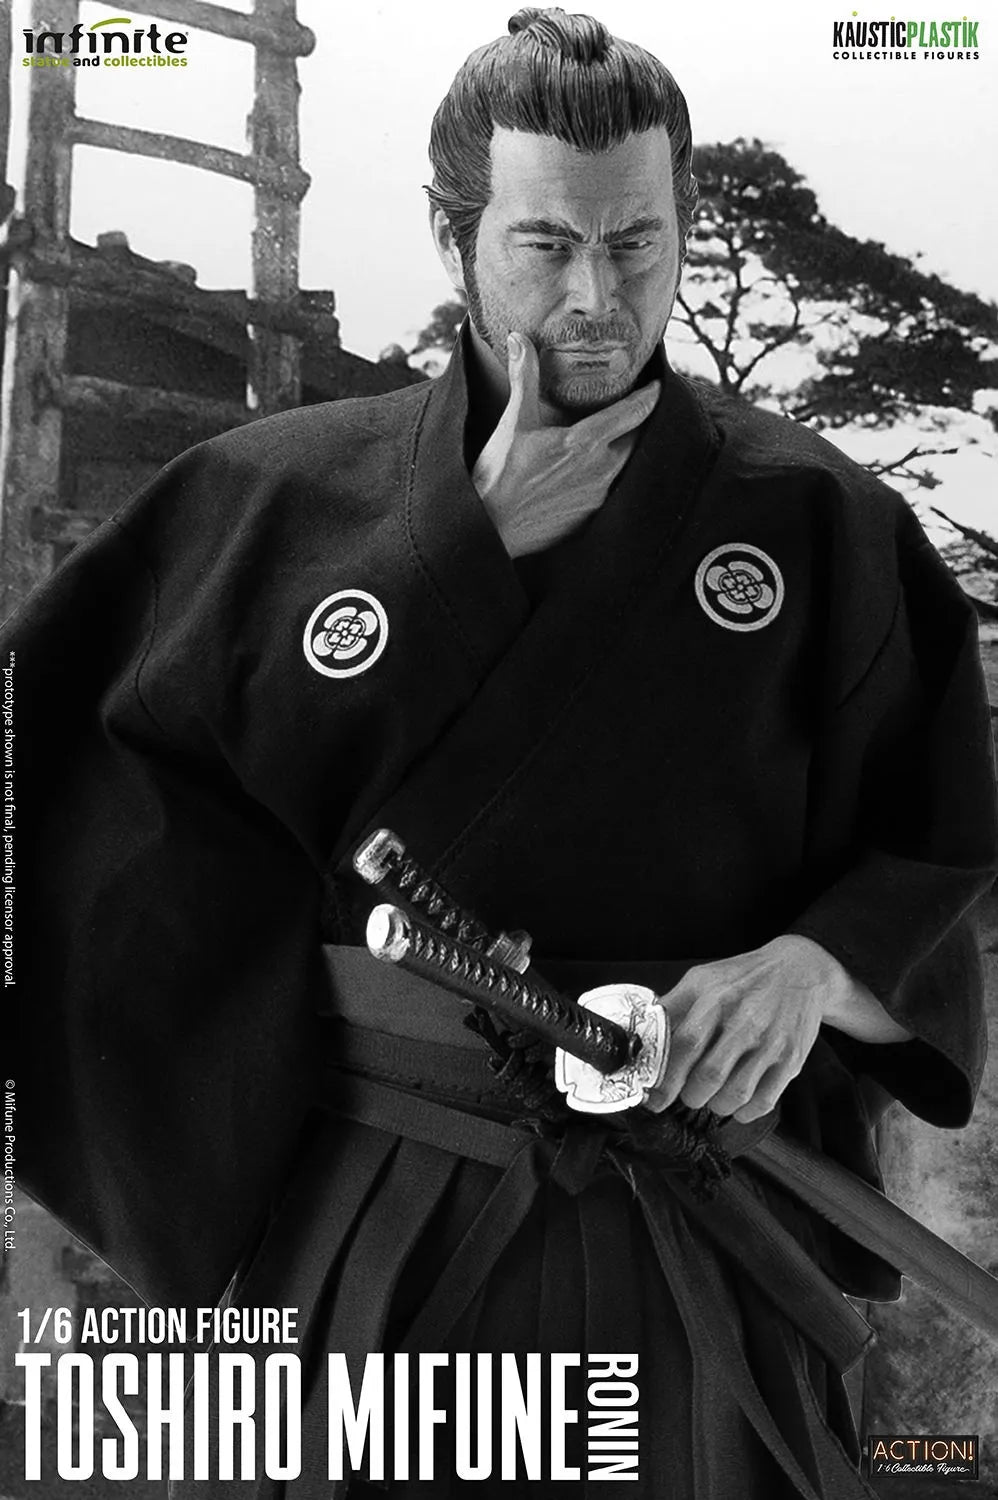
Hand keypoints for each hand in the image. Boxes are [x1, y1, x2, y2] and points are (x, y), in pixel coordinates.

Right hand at [471, 332, 660, 557]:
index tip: (657, 387)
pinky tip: (593, 471)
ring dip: (624, 451)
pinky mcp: (590, 516)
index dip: (649, 397)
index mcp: (585, 443)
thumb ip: (523, 377)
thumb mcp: (513, 422)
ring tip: (617, 438)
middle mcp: (600, 470)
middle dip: (639, 424)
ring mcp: (598, 497)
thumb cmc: (500, 476)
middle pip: (636, 440)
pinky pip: (610, 491)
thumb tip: (519, 339)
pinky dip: (608, 477)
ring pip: (624, 467)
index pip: (633, 413)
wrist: (492, 528)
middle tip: (638, 410)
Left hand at [645, 935, 903, 1123]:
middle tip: (687, 1094)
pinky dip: (744, 1113)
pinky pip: (764, 1101)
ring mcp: (771, 1042)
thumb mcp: (702, 980)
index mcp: (715, 1000)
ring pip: (735, 1095)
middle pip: (708, 1077)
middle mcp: (744, 1021)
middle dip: (690, 1096)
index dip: (665, 1079)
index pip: (684, 1046)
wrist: (800, 970)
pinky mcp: (792, 1060)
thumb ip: (673, 1007)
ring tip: (711, 1097)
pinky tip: (736, 1105)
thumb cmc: (742, 978)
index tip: (653, 1098)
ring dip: (715, 1105)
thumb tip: (640, 1037)